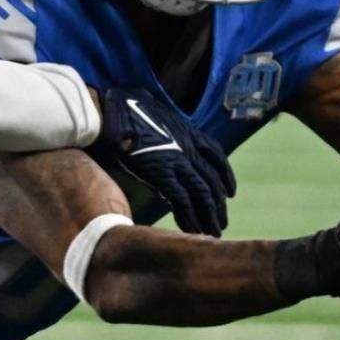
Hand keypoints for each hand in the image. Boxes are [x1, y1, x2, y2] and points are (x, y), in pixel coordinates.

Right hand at [87, 86, 235, 234]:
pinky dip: (190, 217)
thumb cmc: (123, 107)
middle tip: (221, 221)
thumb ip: (161, 126)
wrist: (110, 109)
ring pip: (203, 193)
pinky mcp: (161, 173)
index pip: (216, 156)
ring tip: (213, 232)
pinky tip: (193, 230)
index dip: (226, 176)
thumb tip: (154, 129)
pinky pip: (182, 201)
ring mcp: (177, 160)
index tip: (230, 192)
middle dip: (219, 204)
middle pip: (212, 180)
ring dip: (209, 215)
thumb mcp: (153, 112)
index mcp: (187, 132)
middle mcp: (187, 147)